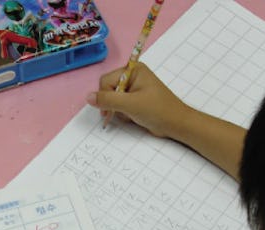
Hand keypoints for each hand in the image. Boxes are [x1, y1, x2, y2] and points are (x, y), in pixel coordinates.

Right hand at [87, 62, 246, 178]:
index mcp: (133, 69)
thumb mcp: (131, 104)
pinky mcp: (135, 100)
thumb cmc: (157, 110)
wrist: (176, 124)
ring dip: (118, 110)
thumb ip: (108, 100)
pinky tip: (133, 117)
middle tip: (120, 115)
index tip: (108, 111)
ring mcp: (134, 88)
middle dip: (112, 104)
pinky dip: (123, 113)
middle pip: (108, 89)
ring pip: (113, 99)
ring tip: (131, 115)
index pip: (106, 80)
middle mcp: (132, 76)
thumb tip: (88, 97)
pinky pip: (120, 105)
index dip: (105, 96)